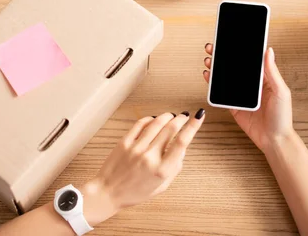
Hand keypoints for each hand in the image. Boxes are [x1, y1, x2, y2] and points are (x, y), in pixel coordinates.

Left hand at [81, 111, 204, 225]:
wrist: (108, 192)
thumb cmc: (135, 192)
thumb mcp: (162, 186)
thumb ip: (174, 168)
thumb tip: (182, 148)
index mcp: (162, 170)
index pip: (182, 142)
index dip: (193, 126)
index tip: (199, 116)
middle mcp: (150, 157)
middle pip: (170, 128)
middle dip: (181, 119)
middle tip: (185, 116)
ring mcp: (136, 148)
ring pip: (156, 123)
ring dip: (167, 116)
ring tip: (172, 116)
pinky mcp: (124, 142)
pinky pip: (140, 124)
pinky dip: (150, 119)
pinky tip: (154, 119)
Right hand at [202, 43, 294, 152]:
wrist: (274, 140)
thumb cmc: (282, 117)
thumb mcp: (280, 91)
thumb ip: (272, 72)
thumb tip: (268, 51)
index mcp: (263, 79)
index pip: (249, 60)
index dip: (239, 50)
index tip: (230, 40)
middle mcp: (251, 85)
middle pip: (234, 67)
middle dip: (223, 56)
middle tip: (213, 47)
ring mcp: (241, 95)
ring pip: (225, 78)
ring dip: (216, 68)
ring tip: (209, 60)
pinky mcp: (233, 105)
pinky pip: (220, 93)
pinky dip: (213, 84)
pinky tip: (208, 76)